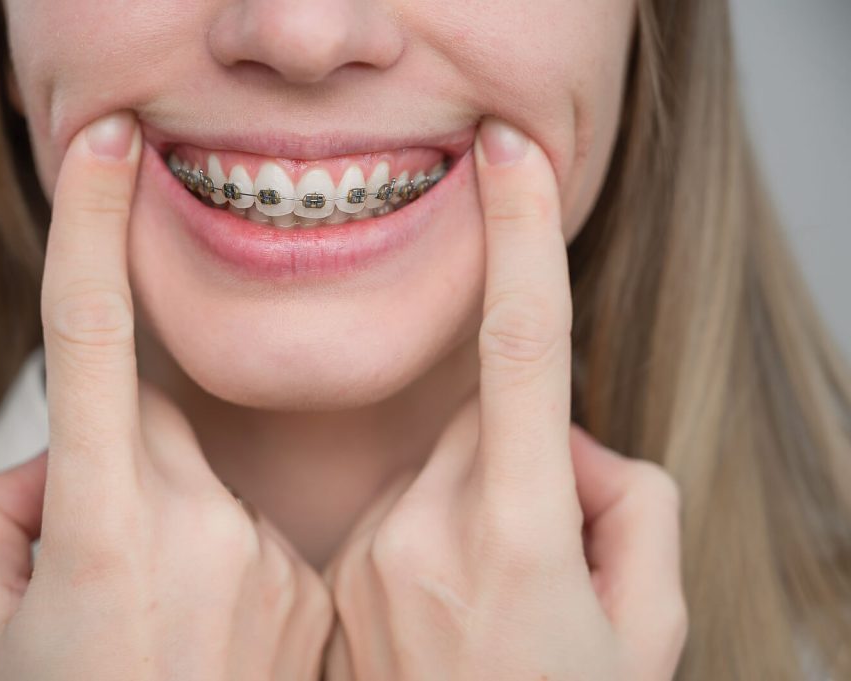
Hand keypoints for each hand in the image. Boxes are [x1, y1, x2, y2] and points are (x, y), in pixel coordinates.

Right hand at [0, 112, 332, 680]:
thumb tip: (56, 468)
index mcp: (105, 528)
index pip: (94, 341)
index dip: (91, 230)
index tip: (104, 141)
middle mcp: (198, 525)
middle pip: (148, 425)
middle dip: (113, 466)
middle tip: (105, 570)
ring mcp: (268, 556)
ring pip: (194, 479)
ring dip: (164, 523)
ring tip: (162, 627)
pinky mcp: (314, 587)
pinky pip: (249, 531)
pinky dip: (218, 564)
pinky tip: (211, 641)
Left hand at [321, 117, 686, 680]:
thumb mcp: (646, 628)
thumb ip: (628, 506)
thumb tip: (568, 449)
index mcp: (513, 532)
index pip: (520, 349)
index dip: (518, 238)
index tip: (506, 152)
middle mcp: (426, 528)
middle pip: (491, 425)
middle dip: (529, 464)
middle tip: (543, 567)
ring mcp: (371, 552)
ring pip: (448, 468)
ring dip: (482, 508)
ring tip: (487, 615)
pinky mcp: (338, 573)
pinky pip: (406, 509)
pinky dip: (438, 539)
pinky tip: (442, 621)